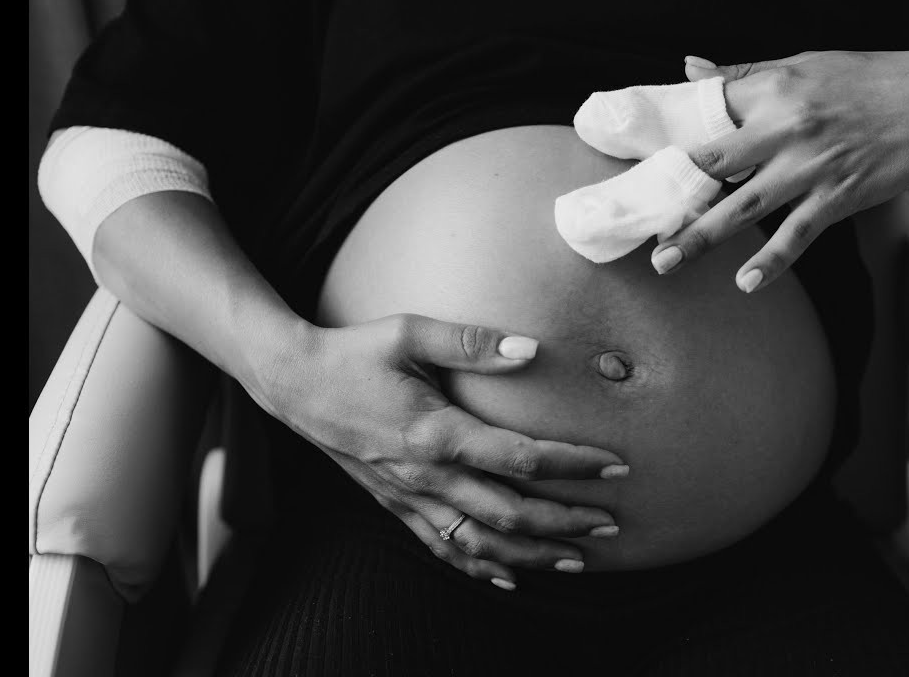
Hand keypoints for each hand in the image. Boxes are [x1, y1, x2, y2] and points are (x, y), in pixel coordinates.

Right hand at [263, 314, 627, 588]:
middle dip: (566, 522)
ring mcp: (409, 497)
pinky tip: (510, 576)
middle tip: (612, 523)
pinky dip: (480, 566)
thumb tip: (532, 349)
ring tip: (578, 558)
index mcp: (437, 433)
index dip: (574, 465)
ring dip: (533, 555)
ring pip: (481, 542)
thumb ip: (472, 342)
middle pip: (511, 514)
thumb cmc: (354, 353)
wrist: (293, 384)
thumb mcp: (410, 332)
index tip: (616, 464)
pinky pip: (442, 548)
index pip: (522, 459)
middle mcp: (426, 477)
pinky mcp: (395, 505)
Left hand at [654, 49, 908, 291]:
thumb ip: (742, 74)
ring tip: (667, 261)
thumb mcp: (803, 65)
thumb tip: (687, 69)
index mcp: (773, 90)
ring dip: (703, 237)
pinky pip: (797, 234)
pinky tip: (747, 282)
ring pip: (745, 207)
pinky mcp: (838, 197)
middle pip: (714, 166)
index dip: (668, 141)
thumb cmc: (865, 81)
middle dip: (673, 196)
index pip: (705, 115)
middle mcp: (787, 127)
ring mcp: (812, 166)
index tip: (634, 165)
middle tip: (638, 223)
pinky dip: (772, 261)